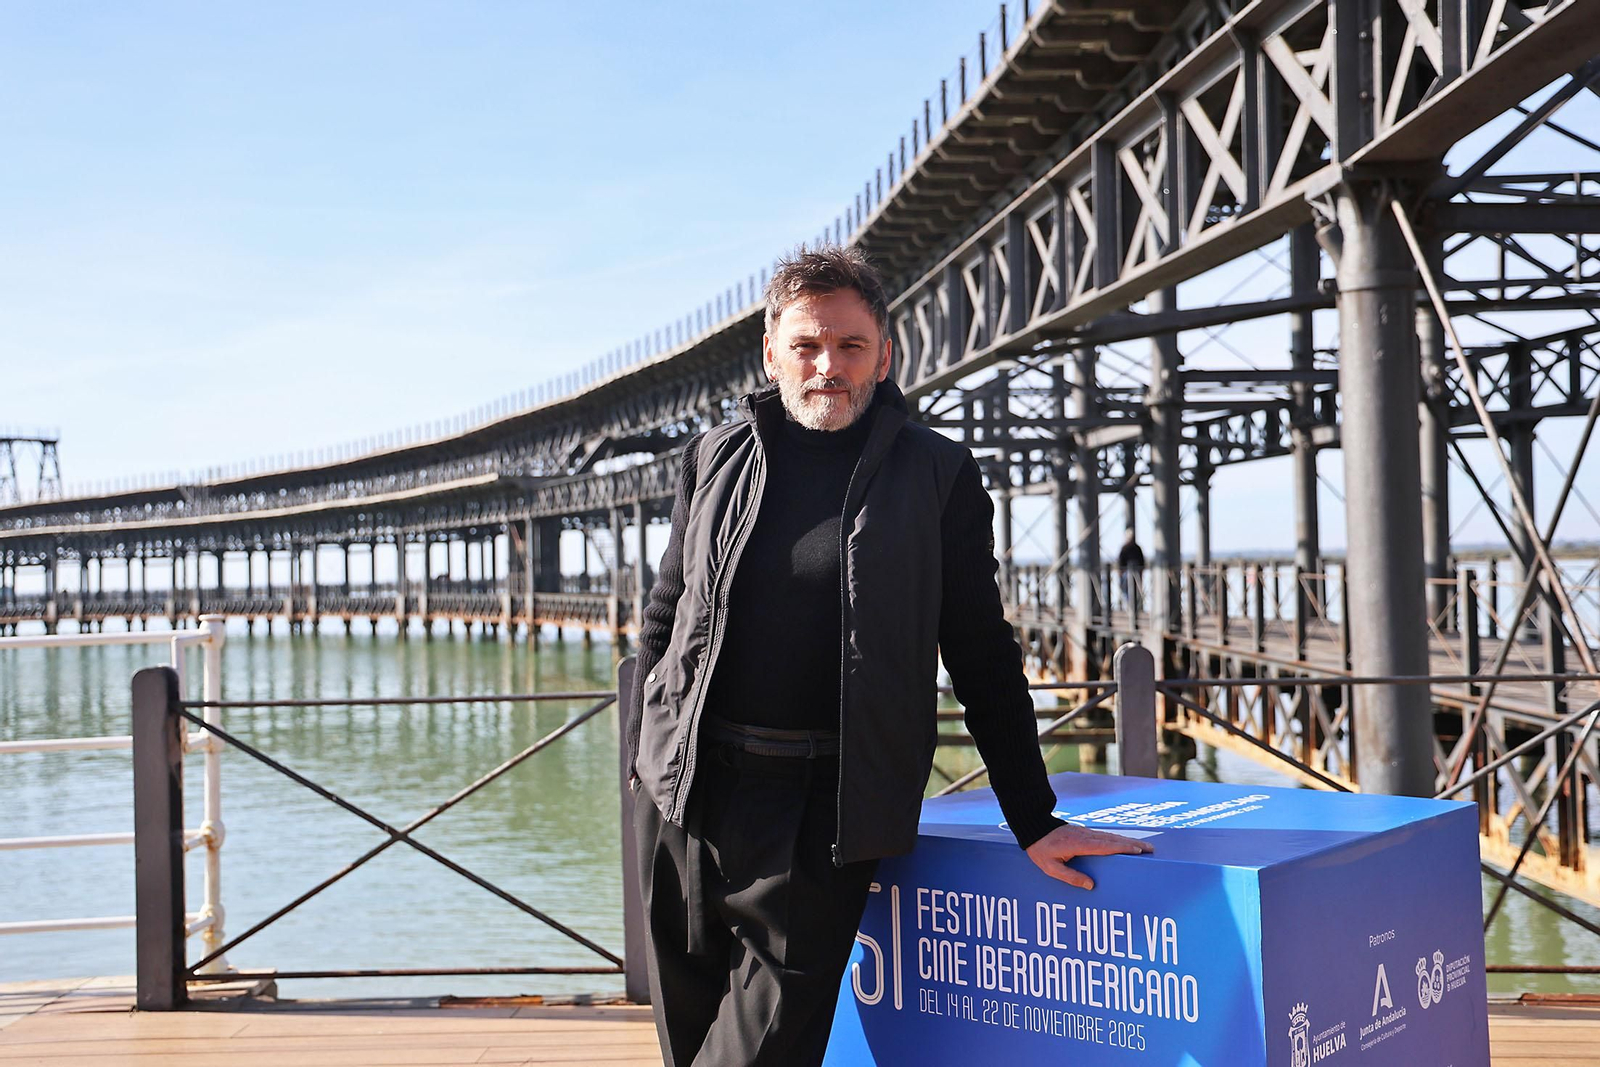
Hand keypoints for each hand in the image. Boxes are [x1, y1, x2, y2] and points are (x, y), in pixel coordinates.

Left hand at [1025, 823, 1153, 889]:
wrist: (1034, 826)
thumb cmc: (1041, 849)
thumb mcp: (1051, 867)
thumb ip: (1070, 877)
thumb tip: (1091, 886)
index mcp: (1079, 844)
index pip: (1105, 846)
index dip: (1122, 848)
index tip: (1138, 850)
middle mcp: (1086, 836)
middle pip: (1113, 840)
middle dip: (1132, 844)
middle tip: (1150, 849)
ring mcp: (1086, 832)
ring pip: (1110, 837)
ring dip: (1128, 840)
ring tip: (1144, 847)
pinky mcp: (1084, 832)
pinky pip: (1105, 836)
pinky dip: (1118, 839)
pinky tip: (1125, 843)